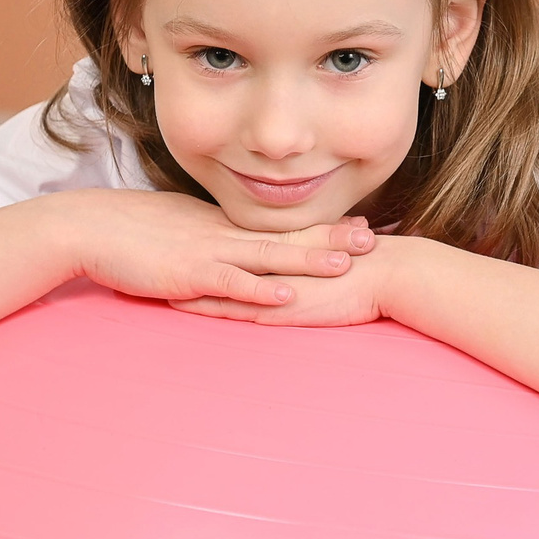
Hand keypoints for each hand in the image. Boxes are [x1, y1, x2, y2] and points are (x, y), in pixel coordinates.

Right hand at [59, 190, 372, 308]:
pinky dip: (260, 290)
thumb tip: (229, 253)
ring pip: (268, 257)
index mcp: (222, 226)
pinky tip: (287, 297)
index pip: (281, 226)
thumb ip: (206, 240)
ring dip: (308, 261)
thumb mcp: (177, 230)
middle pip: (287, 236)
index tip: (359, 225)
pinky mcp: (187, 274)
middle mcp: (222, 234)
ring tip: (348, 265)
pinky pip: (230, 283)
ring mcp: (207, 253)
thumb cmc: (125, 233)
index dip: (322, 227)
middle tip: (374, 239)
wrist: (84, 228)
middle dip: (331, 239)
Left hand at [170, 233, 419, 326]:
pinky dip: (205, 303)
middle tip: (147, 247)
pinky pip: (235, 305)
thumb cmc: (373, 267)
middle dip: (182, 252)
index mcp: (284, 249)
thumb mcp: (338, 255)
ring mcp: (274, 283)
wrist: (392, 273)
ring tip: (148, 276)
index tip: (177, 232)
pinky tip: (180, 302)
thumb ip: (319, 254)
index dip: (205, 237)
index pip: (237, 241)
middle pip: (217, 254)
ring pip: (217, 280)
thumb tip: (312, 256)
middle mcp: (272, 261)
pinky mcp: (281, 306)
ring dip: (184, 279)